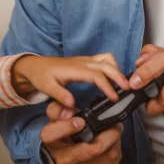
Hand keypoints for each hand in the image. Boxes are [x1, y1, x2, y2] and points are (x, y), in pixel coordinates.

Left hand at [12, 53, 128, 107]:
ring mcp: (85, 60)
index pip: (96, 75)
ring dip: (117, 69)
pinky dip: (113, 67)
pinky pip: (104, 60)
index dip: (107, 86)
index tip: (114, 98)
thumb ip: (60, 95)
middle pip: (106, 65)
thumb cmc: (41, 76)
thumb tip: (72, 105)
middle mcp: (82, 62)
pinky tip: (114, 78)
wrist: (35, 66)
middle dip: (119, 76)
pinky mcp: (86, 61)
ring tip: (123, 84)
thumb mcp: (47, 87)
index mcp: (75, 69)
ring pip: (107, 59)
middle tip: (128, 89)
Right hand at [39, 101, 122, 163]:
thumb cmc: (63, 134)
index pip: (52, 135)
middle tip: (114, 125)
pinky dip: (116, 152)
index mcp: (50, 142)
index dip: (67, 127)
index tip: (80, 121)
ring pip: (107, 156)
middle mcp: (62, 160)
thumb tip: (68, 112)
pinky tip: (111, 146)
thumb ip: (59, 109)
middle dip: (109, 134)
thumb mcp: (56, 116)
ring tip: (114, 134)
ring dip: (115, 142)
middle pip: (92, 149)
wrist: (64, 155)